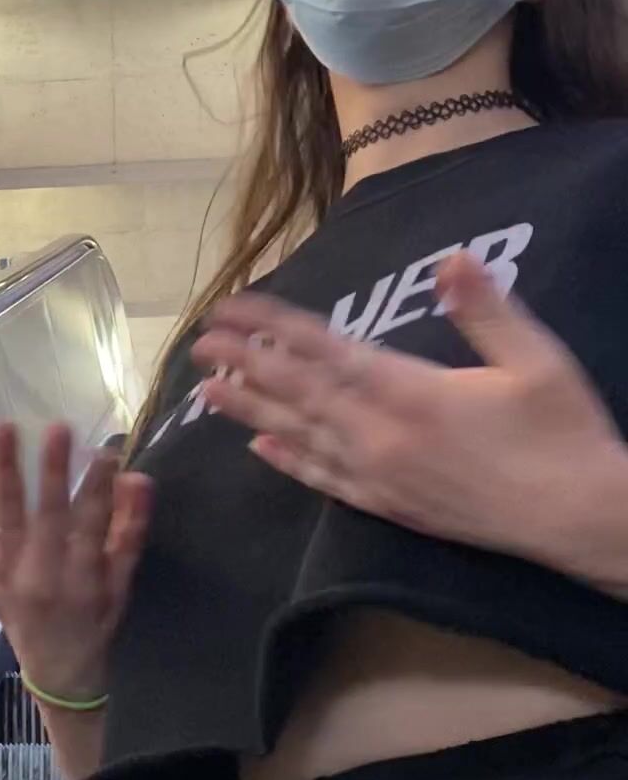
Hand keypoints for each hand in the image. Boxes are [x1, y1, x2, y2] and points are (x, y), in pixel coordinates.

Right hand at [0, 421, 152, 699]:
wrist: (63, 668)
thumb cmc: (17, 612)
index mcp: (11, 567)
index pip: (4, 511)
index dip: (3, 469)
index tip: (5, 426)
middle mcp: (48, 573)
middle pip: (51, 517)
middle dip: (54, 472)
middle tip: (59, 429)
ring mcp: (87, 580)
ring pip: (93, 528)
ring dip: (98, 488)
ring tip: (104, 450)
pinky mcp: (119, 584)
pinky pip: (128, 546)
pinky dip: (135, 515)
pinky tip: (139, 482)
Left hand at [190, 251, 627, 572]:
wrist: (579, 520)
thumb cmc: (562, 434)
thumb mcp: (537, 361)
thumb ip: (487, 310)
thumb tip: (452, 258)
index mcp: (412, 393)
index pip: (326, 351)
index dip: (275, 327)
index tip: (233, 308)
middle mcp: (383, 437)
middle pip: (299, 394)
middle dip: (246, 364)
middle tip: (199, 344)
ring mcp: (382, 477)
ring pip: (301, 438)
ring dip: (252, 412)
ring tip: (209, 392)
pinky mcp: (391, 508)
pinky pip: (326, 481)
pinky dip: (289, 462)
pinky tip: (261, 450)